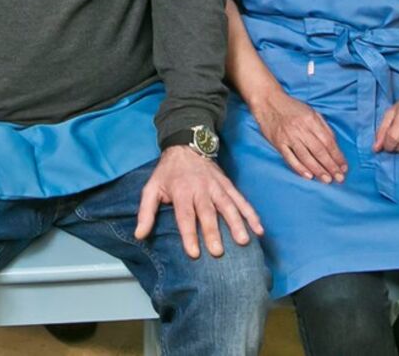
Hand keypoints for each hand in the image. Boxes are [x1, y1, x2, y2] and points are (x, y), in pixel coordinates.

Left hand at [134, 146, 262, 259]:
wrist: (186, 144)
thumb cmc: (168, 172)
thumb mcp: (151, 188)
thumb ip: (146, 212)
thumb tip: (140, 235)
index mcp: (181, 191)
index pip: (185, 216)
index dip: (189, 234)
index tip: (194, 253)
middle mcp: (201, 189)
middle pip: (208, 212)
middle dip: (213, 232)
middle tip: (218, 252)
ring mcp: (216, 186)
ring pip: (228, 205)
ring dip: (236, 223)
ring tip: (244, 241)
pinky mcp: (228, 185)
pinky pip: (240, 199)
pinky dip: (251, 213)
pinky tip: (259, 229)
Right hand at [252, 88, 345, 183]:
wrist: (268, 101)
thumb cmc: (291, 107)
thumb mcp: (311, 111)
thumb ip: (323, 126)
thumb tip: (334, 143)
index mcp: (311, 120)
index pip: (328, 141)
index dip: (337, 156)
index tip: (344, 167)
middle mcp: (301, 129)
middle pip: (319, 151)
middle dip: (331, 166)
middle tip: (339, 178)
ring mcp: (289, 137)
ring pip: (306, 157)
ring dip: (318, 170)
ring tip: (327, 180)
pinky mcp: (278, 143)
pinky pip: (290, 158)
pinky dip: (300, 168)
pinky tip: (309, 176)